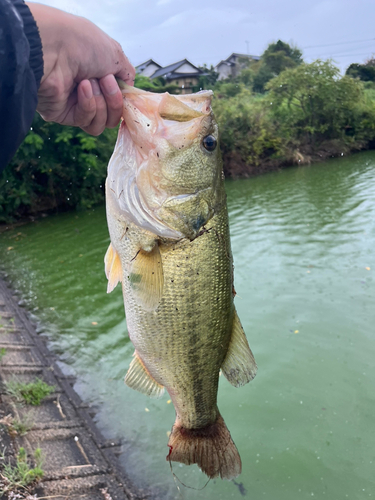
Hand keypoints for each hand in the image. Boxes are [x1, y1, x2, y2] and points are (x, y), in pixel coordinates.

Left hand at [27, 3, 134, 134]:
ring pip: (101, 123)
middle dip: (114, 100)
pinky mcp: (64, 115)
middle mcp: (88, 91)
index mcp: (98, 75)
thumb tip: (128, 89)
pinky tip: (81, 87)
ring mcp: (75, 104)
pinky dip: (88, 104)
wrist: (53, 48)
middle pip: (113, 116)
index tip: (127, 93)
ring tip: (89, 82)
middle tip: (105, 80)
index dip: (125, 100)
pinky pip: (86, 121)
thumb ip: (127, 73)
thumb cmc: (82, 44)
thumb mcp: (115, 54)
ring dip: (101, 103)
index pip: (119, 100)